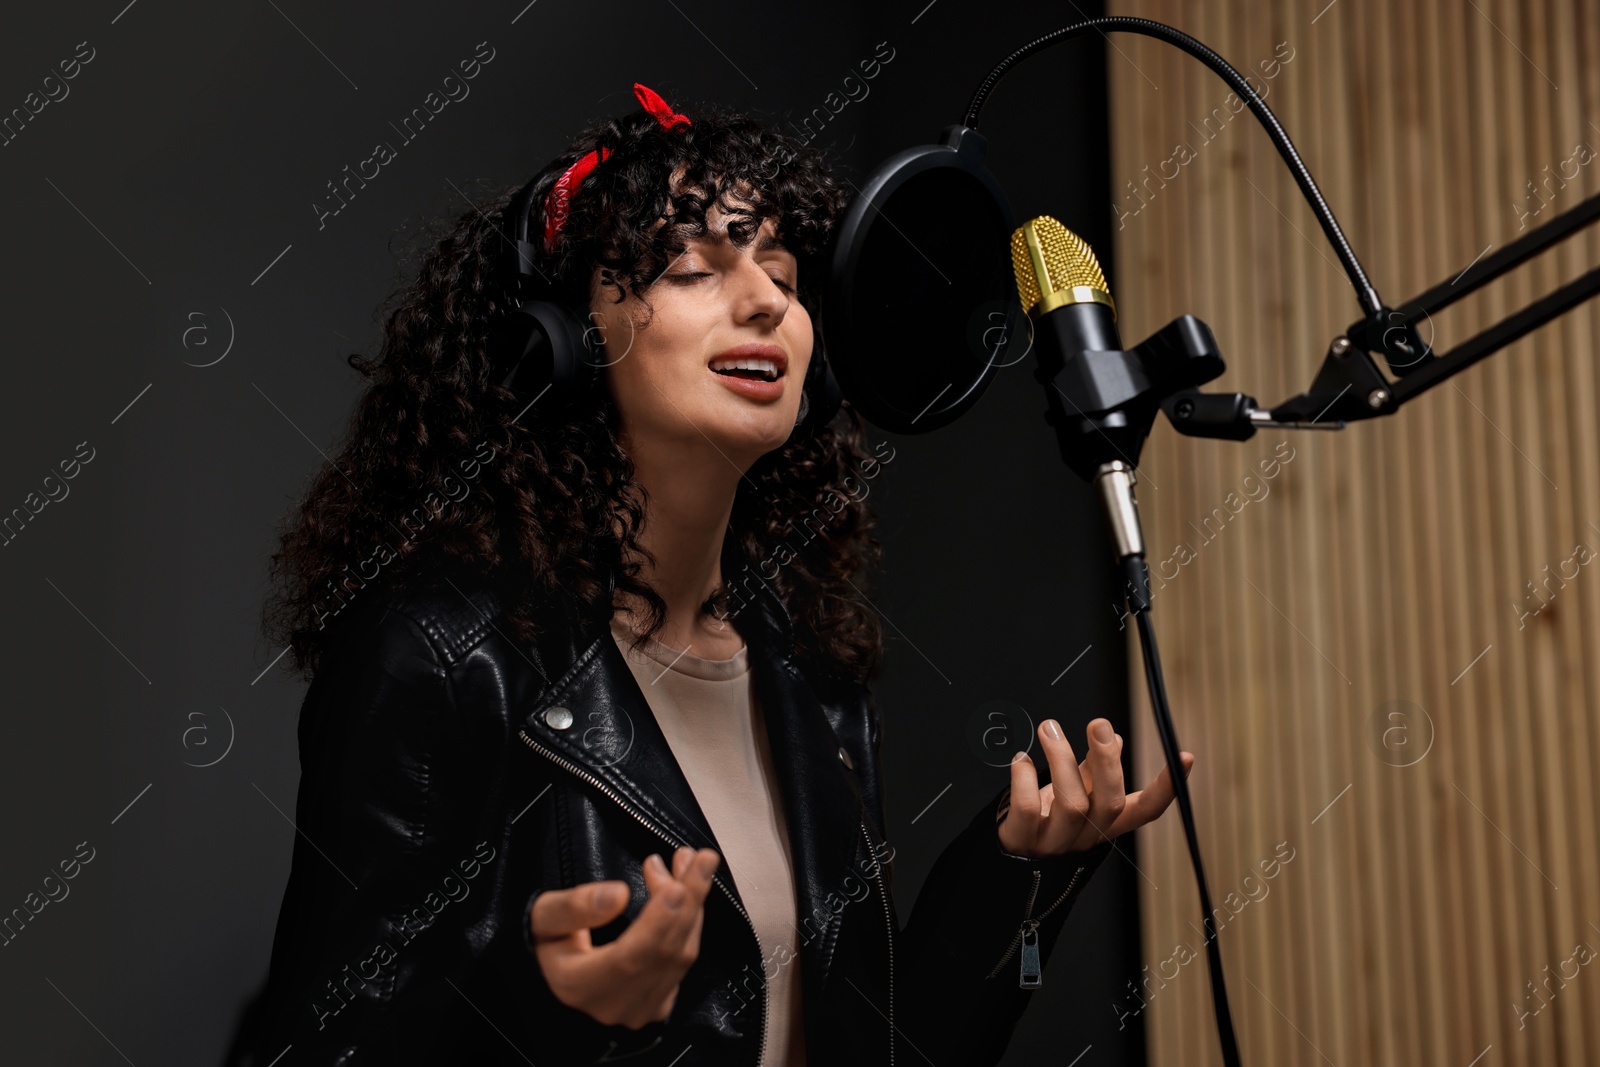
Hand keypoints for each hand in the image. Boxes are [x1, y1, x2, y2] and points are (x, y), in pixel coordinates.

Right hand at [527, 846, 720, 1028]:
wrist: (556, 973)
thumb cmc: (549, 939)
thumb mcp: (546, 917)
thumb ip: (574, 907)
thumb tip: (618, 894)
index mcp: (581, 986)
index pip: (629, 959)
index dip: (658, 922)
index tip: (678, 885)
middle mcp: (615, 1005)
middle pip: (665, 953)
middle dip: (688, 900)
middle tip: (701, 857)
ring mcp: (641, 1010)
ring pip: (682, 956)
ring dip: (694, 905)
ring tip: (693, 863)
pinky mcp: (659, 1004)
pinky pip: (685, 962)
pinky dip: (691, 923)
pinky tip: (689, 892)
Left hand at [997, 717, 1193, 857]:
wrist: (1005, 858)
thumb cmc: (1043, 819)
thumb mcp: (1075, 794)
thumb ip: (1093, 770)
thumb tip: (1114, 738)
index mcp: (1105, 824)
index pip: (1146, 811)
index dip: (1167, 788)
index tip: (1183, 757)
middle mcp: (1086, 837)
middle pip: (1110, 803)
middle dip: (1108, 761)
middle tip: (1099, 724)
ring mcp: (1055, 843)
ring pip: (1072, 805)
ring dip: (1062, 759)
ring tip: (1049, 728)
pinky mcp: (1021, 842)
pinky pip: (1027, 809)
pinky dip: (1023, 778)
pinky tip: (1020, 759)